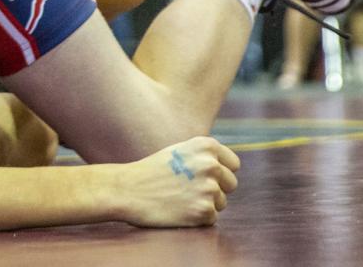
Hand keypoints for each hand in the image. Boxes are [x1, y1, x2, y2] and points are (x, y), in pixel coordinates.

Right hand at [117, 136, 239, 227]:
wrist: (128, 189)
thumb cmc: (152, 170)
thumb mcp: (179, 151)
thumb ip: (204, 156)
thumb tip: (227, 167)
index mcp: (205, 145)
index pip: (233, 164)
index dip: (220, 171)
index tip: (204, 176)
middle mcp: (211, 164)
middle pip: (231, 184)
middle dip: (216, 188)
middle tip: (189, 188)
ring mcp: (209, 188)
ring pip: (222, 202)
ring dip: (205, 203)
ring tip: (180, 197)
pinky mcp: (204, 211)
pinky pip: (212, 218)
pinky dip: (197, 217)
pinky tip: (179, 209)